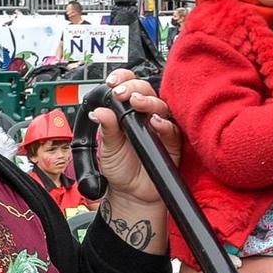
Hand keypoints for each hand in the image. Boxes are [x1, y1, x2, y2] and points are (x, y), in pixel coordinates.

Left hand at [86, 71, 178, 210]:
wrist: (133, 194)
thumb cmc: (122, 169)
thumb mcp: (108, 149)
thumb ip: (107, 129)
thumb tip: (99, 112)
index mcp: (129, 112)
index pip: (129, 87)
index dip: (123, 79)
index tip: (113, 83)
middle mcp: (146, 116)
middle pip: (147, 91)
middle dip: (134, 87)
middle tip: (122, 93)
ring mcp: (161, 127)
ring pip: (162, 105)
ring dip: (149, 101)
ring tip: (136, 102)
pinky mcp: (172, 142)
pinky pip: (172, 129)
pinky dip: (164, 123)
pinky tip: (154, 122)